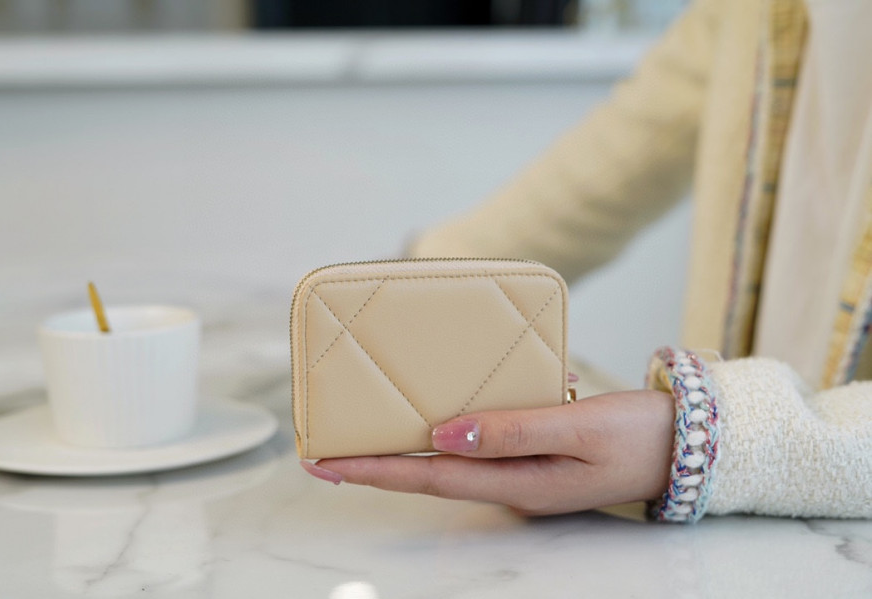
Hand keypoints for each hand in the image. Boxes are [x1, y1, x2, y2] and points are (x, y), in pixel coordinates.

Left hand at [301, 390, 674, 515]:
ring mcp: (522, 471)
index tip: (325, 463)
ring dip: (405, 448)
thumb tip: (443, 435)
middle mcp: (511, 483)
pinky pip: (477, 441)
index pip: (427, 477)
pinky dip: (448, 429)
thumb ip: (510, 431)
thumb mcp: (576, 429)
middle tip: (325, 453)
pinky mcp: (532, 453)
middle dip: (375, 464)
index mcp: (517, 483)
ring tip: (365, 432)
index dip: (373, 470)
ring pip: (449, 458)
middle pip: (428, 473)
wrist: (686, 443)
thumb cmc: (637, 436)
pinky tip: (437, 412)